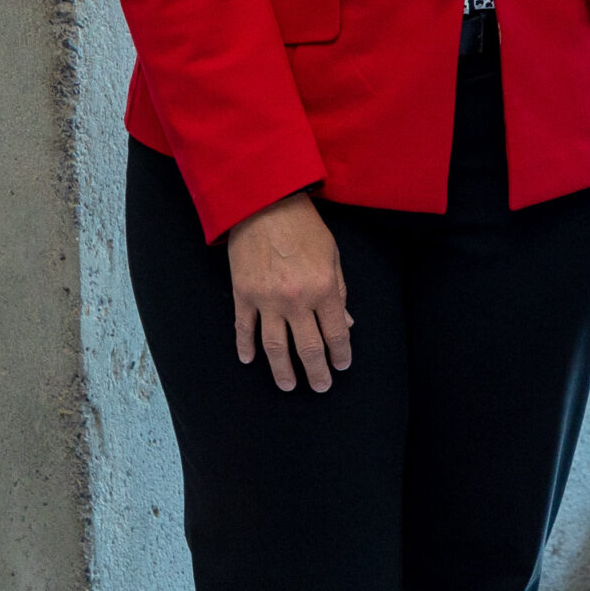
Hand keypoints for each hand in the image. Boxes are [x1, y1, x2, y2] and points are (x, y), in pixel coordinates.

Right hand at [224, 192, 352, 391]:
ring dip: (282, 370)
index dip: (340, 353)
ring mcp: (266, 299)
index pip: (336, 333)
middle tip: (321, 387)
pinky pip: (244, 328)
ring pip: (274, 347)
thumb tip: (346, 323)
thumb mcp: (333, 255)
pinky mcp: (243, 294)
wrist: (265, 203)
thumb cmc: (304, 226)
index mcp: (324, 288)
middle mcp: (296, 300)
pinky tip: (249, 360)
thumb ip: (339, 291)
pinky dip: (245, 346)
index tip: (341, 366)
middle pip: (308, 348)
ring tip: (288, 386)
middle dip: (316, 371)